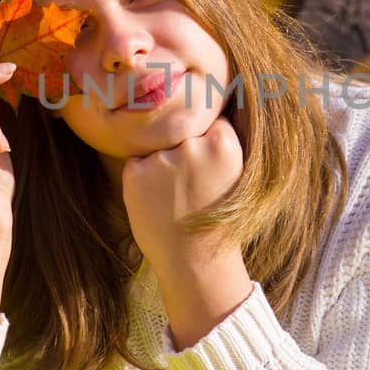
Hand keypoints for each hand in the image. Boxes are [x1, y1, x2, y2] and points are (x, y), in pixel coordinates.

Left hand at [122, 114, 243, 274]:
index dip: (207, 143)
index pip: (209, 120)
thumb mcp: (233, 175)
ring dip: (161, 164)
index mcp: (223, 144)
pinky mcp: (136, 172)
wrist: (194, 261)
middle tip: (191, 188)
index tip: (208, 167)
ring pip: (158, 146)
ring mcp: (162, 158)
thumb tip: (203, 107)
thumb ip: (218, 143)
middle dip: (183, 151)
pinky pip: (137, 162)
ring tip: (174, 198)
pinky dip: (142, 179)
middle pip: (181, 131)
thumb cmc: (216, 219)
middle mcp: (192, 146)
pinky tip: (157, 202)